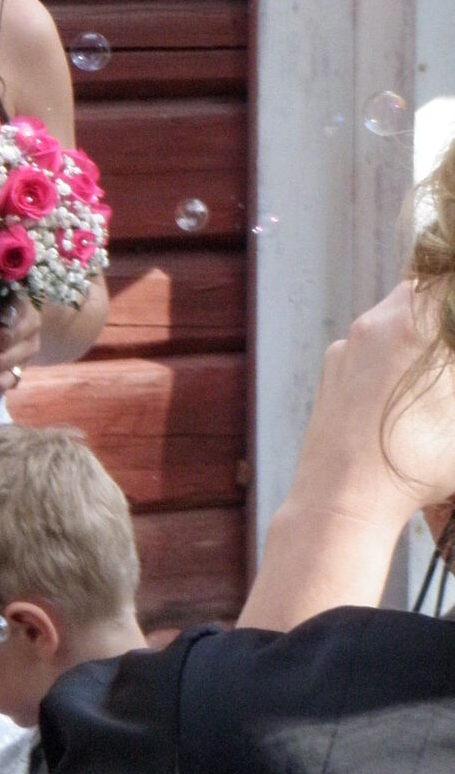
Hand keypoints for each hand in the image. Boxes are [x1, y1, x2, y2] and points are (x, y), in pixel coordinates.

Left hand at [289, 278, 454, 522]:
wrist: (344, 495)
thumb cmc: (416, 462)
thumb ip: (449, 367)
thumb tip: (445, 359)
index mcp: (415, 325)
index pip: (443, 278)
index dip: (452, 287)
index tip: (454, 314)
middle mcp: (375, 324)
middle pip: (419, 293)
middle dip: (443, 311)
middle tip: (447, 349)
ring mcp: (348, 345)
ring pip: (389, 320)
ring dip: (415, 334)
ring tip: (432, 375)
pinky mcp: (331, 367)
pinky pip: (366, 346)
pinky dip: (388, 356)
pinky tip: (399, 395)